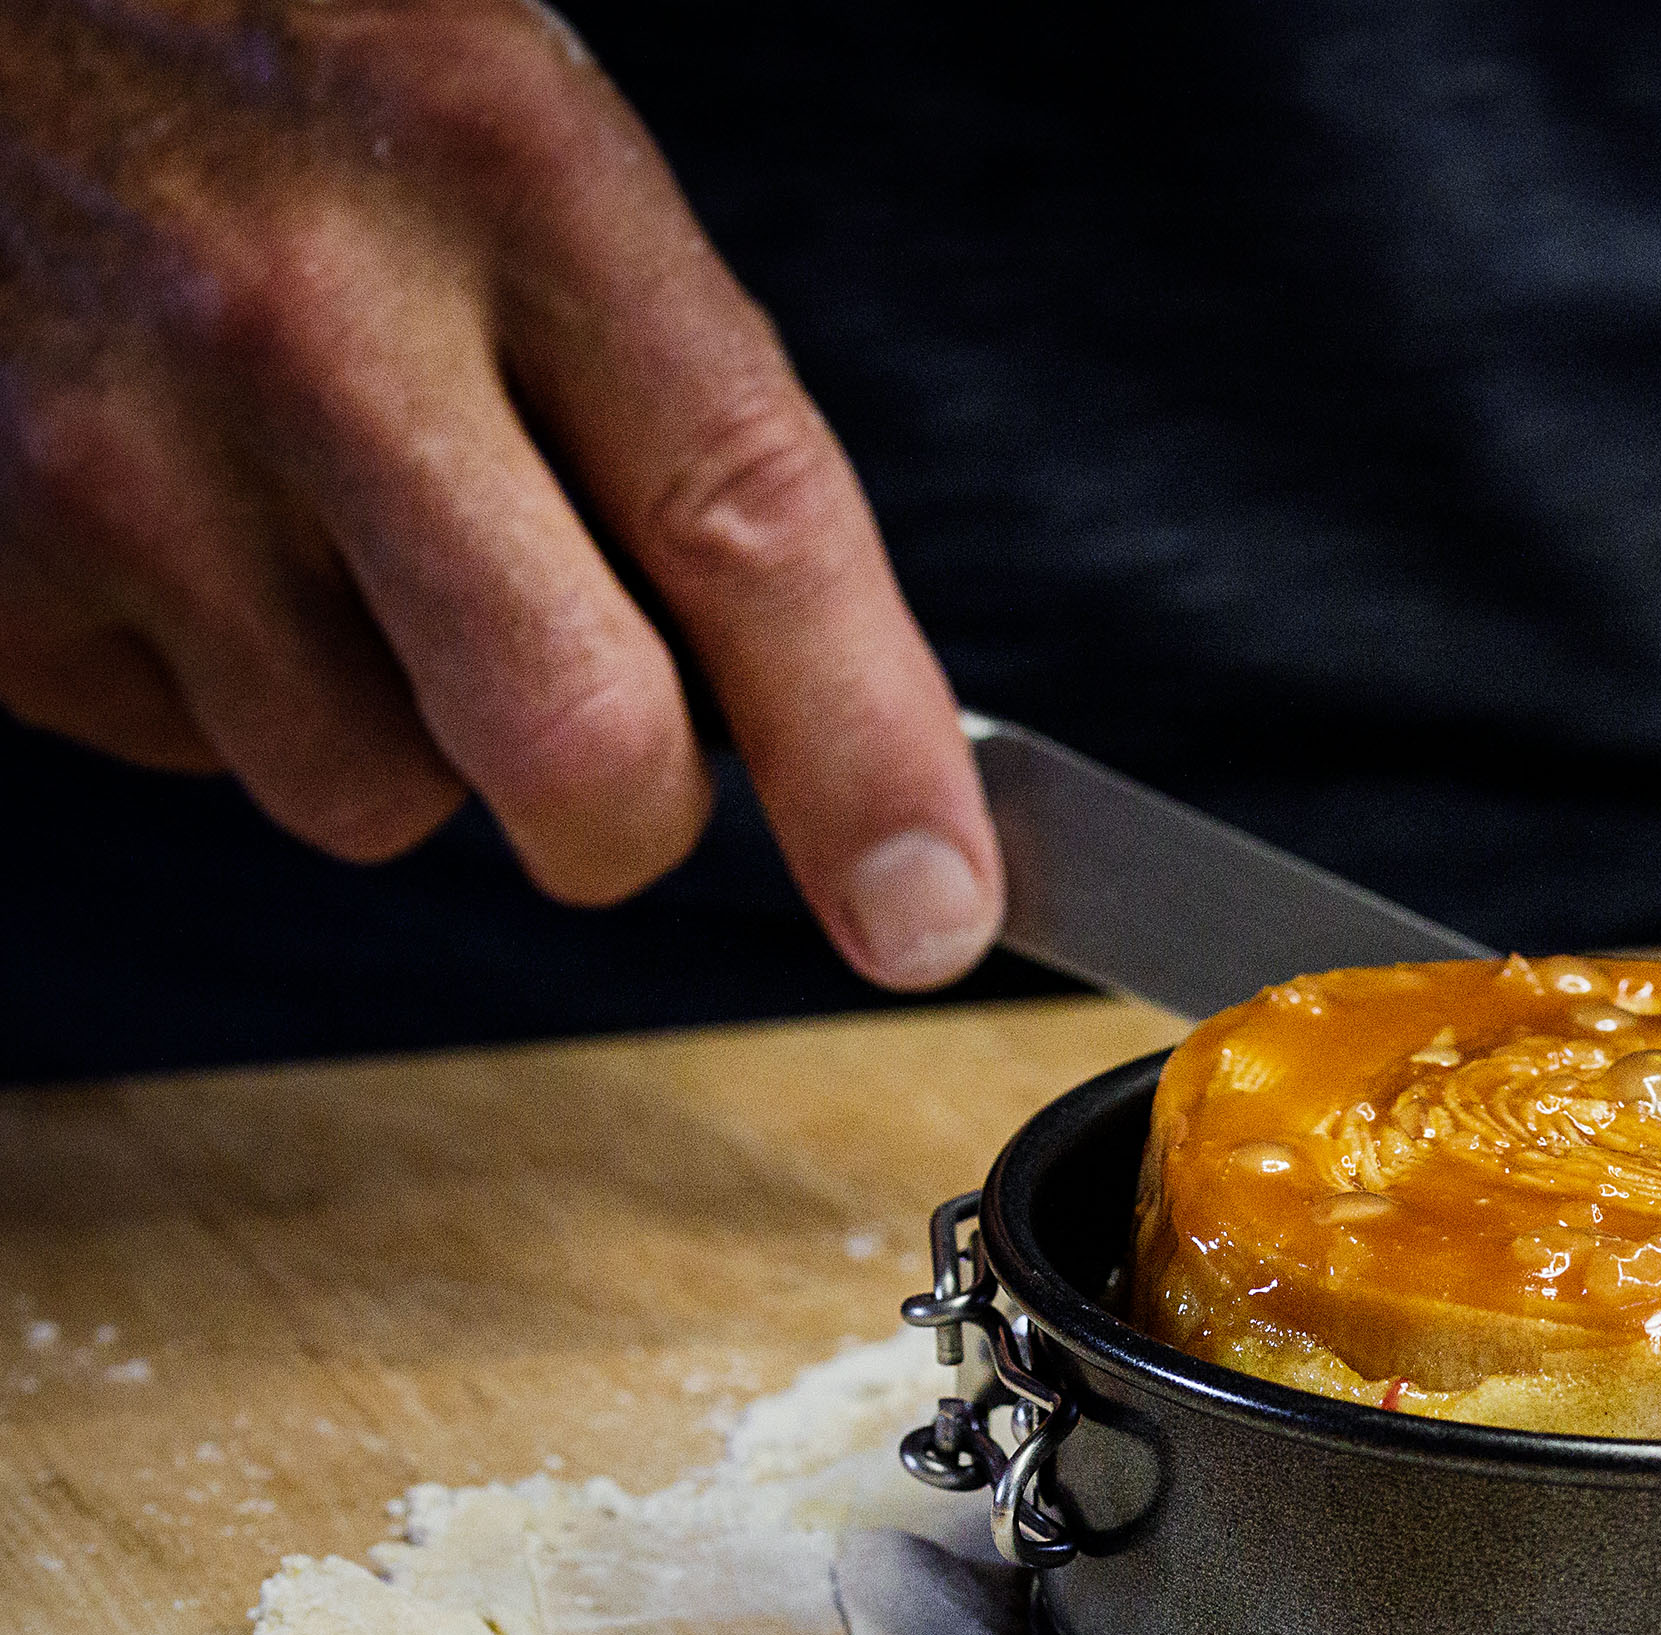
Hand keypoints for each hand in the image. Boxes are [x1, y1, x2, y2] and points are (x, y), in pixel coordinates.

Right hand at [0, 0, 998, 986]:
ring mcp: (120, 449)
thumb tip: (816, 711)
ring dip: (400, 728)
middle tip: (609, 755)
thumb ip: (669, 398)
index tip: (928, 911)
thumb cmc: (263, 57)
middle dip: (623, 814)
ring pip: (371, 793)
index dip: (866, 762)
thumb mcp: (513, 139)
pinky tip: (190, 517)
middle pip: (573, 744)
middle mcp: (312, 317)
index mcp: (506, 173)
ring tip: (325, 526)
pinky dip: (224, 686)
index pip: (752, 529)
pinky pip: (191, 755)